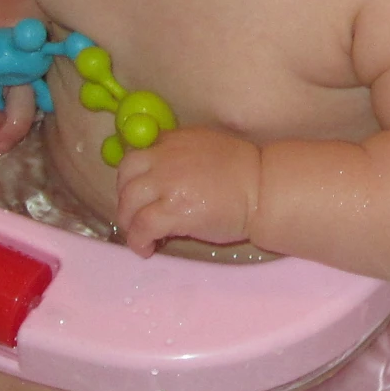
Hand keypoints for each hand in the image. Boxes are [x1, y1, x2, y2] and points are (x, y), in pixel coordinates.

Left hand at [112, 128, 261, 256]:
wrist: (264, 190)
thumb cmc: (244, 172)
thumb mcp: (205, 148)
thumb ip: (179, 155)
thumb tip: (159, 176)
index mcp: (174, 141)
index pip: (136, 155)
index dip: (132, 177)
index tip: (138, 194)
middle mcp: (166, 158)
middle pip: (126, 176)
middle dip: (125, 199)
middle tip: (134, 216)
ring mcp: (168, 184)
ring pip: (129, 203)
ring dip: (128, 222)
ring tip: (139, 236)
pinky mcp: (174, 211)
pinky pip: (142, 226)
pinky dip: (138, 240)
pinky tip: (146, 249)